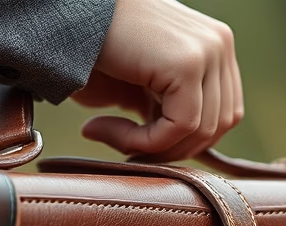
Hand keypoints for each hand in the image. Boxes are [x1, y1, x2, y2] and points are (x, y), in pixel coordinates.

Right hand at [71, 0, 242, 160]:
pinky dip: (142, 141)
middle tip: (121, 148)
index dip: (183, 141)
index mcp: (216, 45)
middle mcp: (219, 43)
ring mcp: (208, 50)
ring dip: (149, 147)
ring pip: (199, 132)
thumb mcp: (142, 83)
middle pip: (217, 126)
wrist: (63, 13)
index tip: (138, 147)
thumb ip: (169, 110)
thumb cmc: (94, 46)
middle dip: (169, 148)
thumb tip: (182, 151)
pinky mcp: (188, 63)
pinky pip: (179, 126)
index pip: (222, 114)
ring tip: (104, 133)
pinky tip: (101, 127)